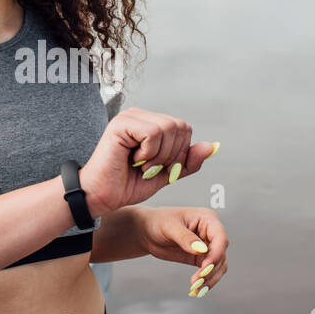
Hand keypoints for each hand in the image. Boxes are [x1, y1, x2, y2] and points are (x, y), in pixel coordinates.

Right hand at [79, 105, 217, 216]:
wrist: (102, 197)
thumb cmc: (127, 185)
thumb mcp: (167, 174)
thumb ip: (188, 161)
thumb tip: (212, 146)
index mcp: (151, 124)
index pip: (184, 129)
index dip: (180, 153)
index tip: (160, 168)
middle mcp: (140, 116)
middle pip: (180, 127)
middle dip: (171, 155)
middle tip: (149, 168)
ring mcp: (130, 117)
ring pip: (168, 128)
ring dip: (159, 156)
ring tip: (141, 165)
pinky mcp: (121, 123)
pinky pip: (153, 133)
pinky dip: (149, 153)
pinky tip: (133, 160)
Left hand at [137, 206, 228, 296]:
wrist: (147, 231)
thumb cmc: (158, 222)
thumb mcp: (169, 227)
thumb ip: (185, 238)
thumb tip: (200, 250)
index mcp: (207, 218)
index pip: (220, 238)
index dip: (216, 254)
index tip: (205, 267)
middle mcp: (211, 232)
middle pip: (221, 254)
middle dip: (211, 269)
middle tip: (197, 281)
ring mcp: (208, 246)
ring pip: (218, 265)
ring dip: (210, 278)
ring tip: (196, 288)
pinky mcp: (201, 258)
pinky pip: (209, 271)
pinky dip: (205, 281)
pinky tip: (197, 289)